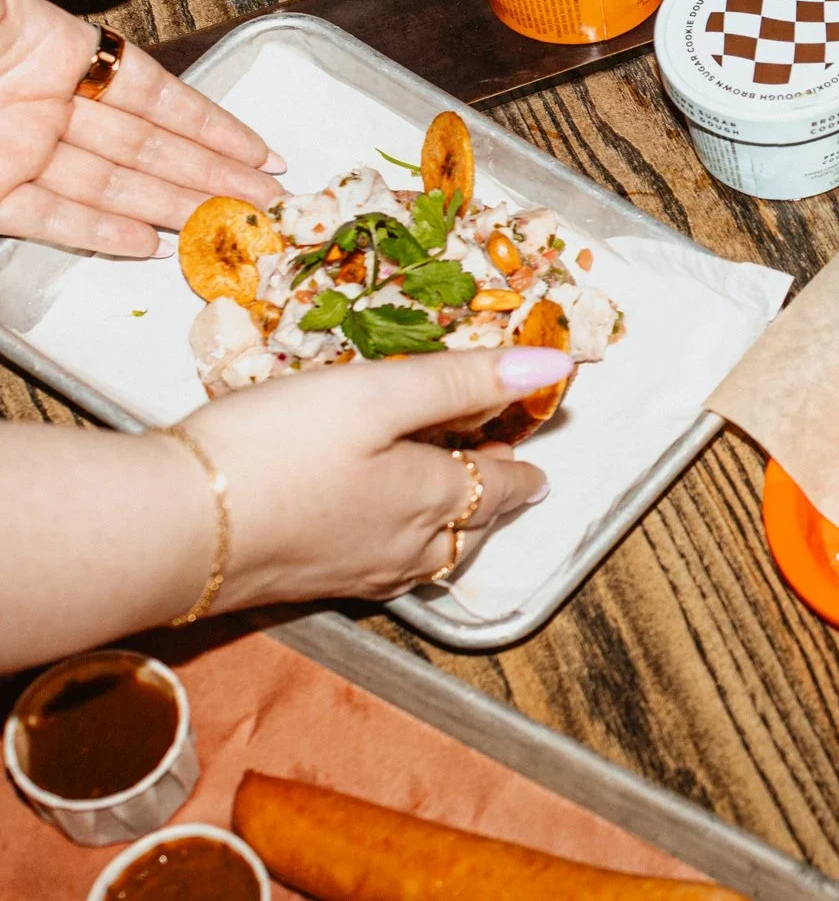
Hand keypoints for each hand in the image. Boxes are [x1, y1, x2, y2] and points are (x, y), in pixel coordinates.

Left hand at [0, 0, 282, 256]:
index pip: (149, 91)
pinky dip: (98, 235)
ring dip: (171, 210)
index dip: (208, 119)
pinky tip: (149, 246)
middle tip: (274, 198)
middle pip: (143, 148)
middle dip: (210, 174)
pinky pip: (47, 218)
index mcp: (46, 44)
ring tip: (231, 226)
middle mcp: (38, 103)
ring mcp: (9, 150)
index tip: (261, 144)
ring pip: (108, 189)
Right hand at [179, 347, 561, 606]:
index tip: (535, 464)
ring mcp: (354, 574)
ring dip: (449, 529)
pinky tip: (376, 536)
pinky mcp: (306, 586)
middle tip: (498, 474)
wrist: (171, 530)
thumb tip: (553, 366)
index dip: (522, 470)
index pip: (502, 488)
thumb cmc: (276, 450)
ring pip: (427, 557)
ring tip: (448, 503)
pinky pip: (380, 570)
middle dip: (490, 499)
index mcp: (433, 499)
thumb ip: (463, 380)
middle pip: (471, 528)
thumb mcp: (378, 393)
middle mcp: (405, 548)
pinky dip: (401, 549)